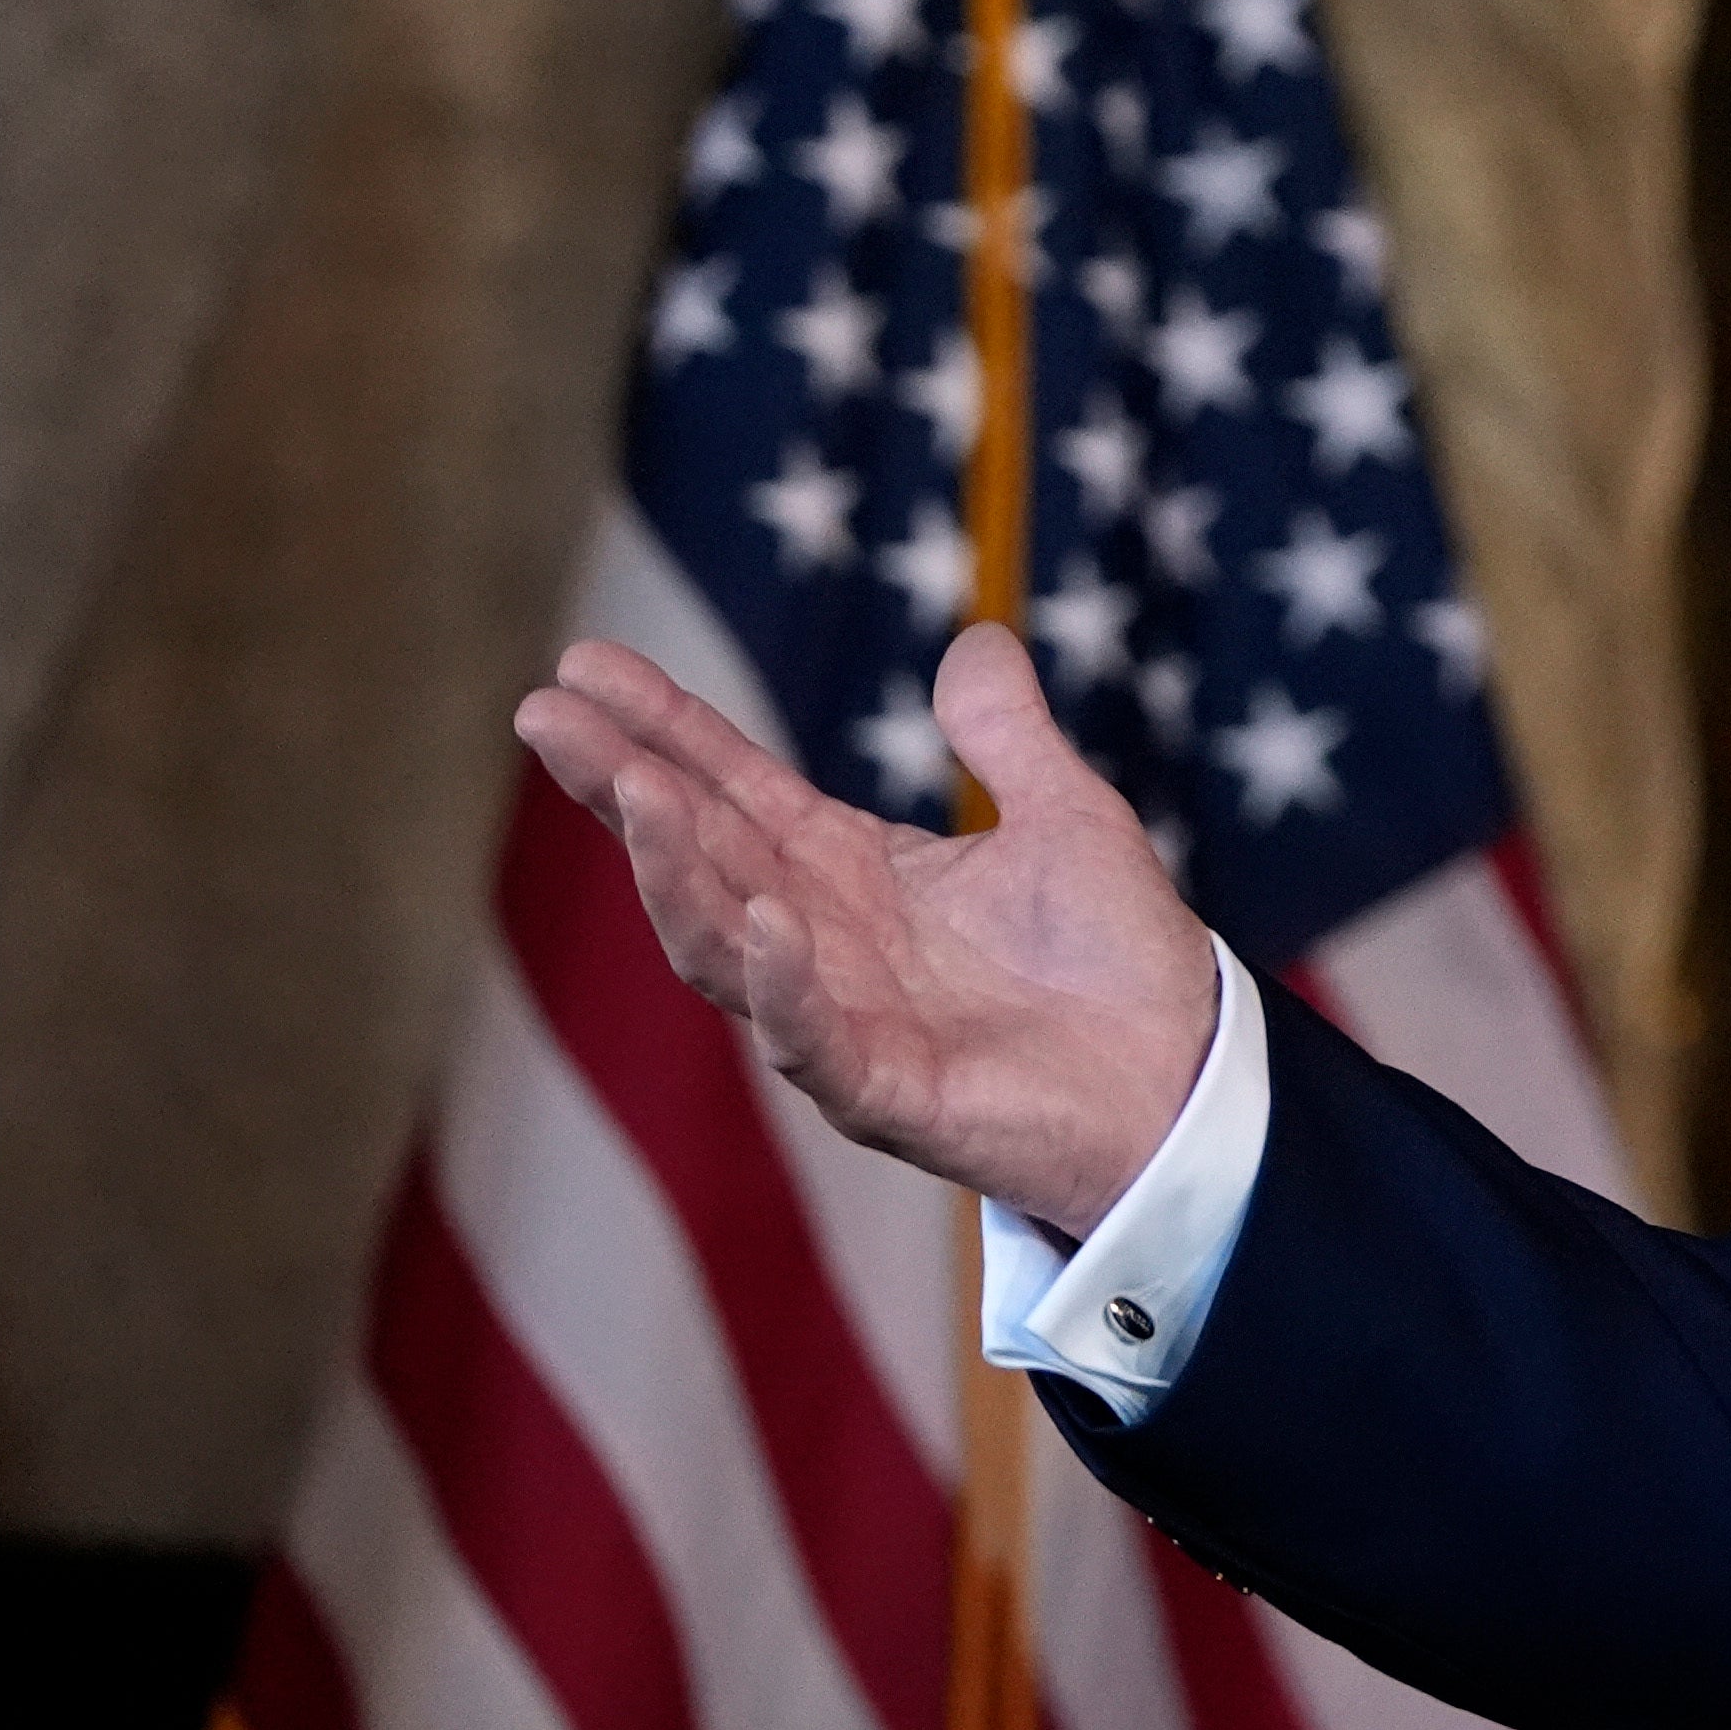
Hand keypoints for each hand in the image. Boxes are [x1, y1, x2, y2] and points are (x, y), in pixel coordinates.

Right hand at [516, 623, 1220, 1243]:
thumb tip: (976, 638)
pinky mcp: (885, 1091)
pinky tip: (762, 920)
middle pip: (702, 852)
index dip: (663, 729)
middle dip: (624, 785)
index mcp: (854, 872)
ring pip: (725, 943)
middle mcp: (823, 940)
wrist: (1184, 1081)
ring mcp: (841, 1018)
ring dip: (675, 874)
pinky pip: (810, 1038)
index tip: (586, 665)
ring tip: (635, 795)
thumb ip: (1008, 736)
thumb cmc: (1117, 960)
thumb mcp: (1066, 816)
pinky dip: (780, 984)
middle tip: (546, 715)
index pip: (736, 787)